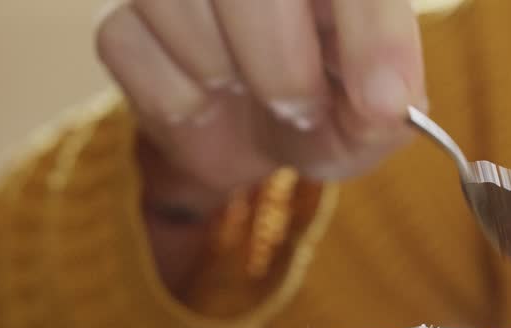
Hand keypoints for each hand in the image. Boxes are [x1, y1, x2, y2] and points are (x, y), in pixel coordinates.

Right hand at [96, 0, 424, 200]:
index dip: (371, 37)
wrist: (266, 131)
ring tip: (249, 90)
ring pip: (181, 5)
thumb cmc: (330, 101)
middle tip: (302, 109)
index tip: (384, 103)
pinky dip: (177, 102)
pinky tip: (206, 100)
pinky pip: (130, 47)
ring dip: (226, 78)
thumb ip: (389, 105)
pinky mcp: (122, 18)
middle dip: (282, 69)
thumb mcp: (375, 116)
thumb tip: (385, 103)